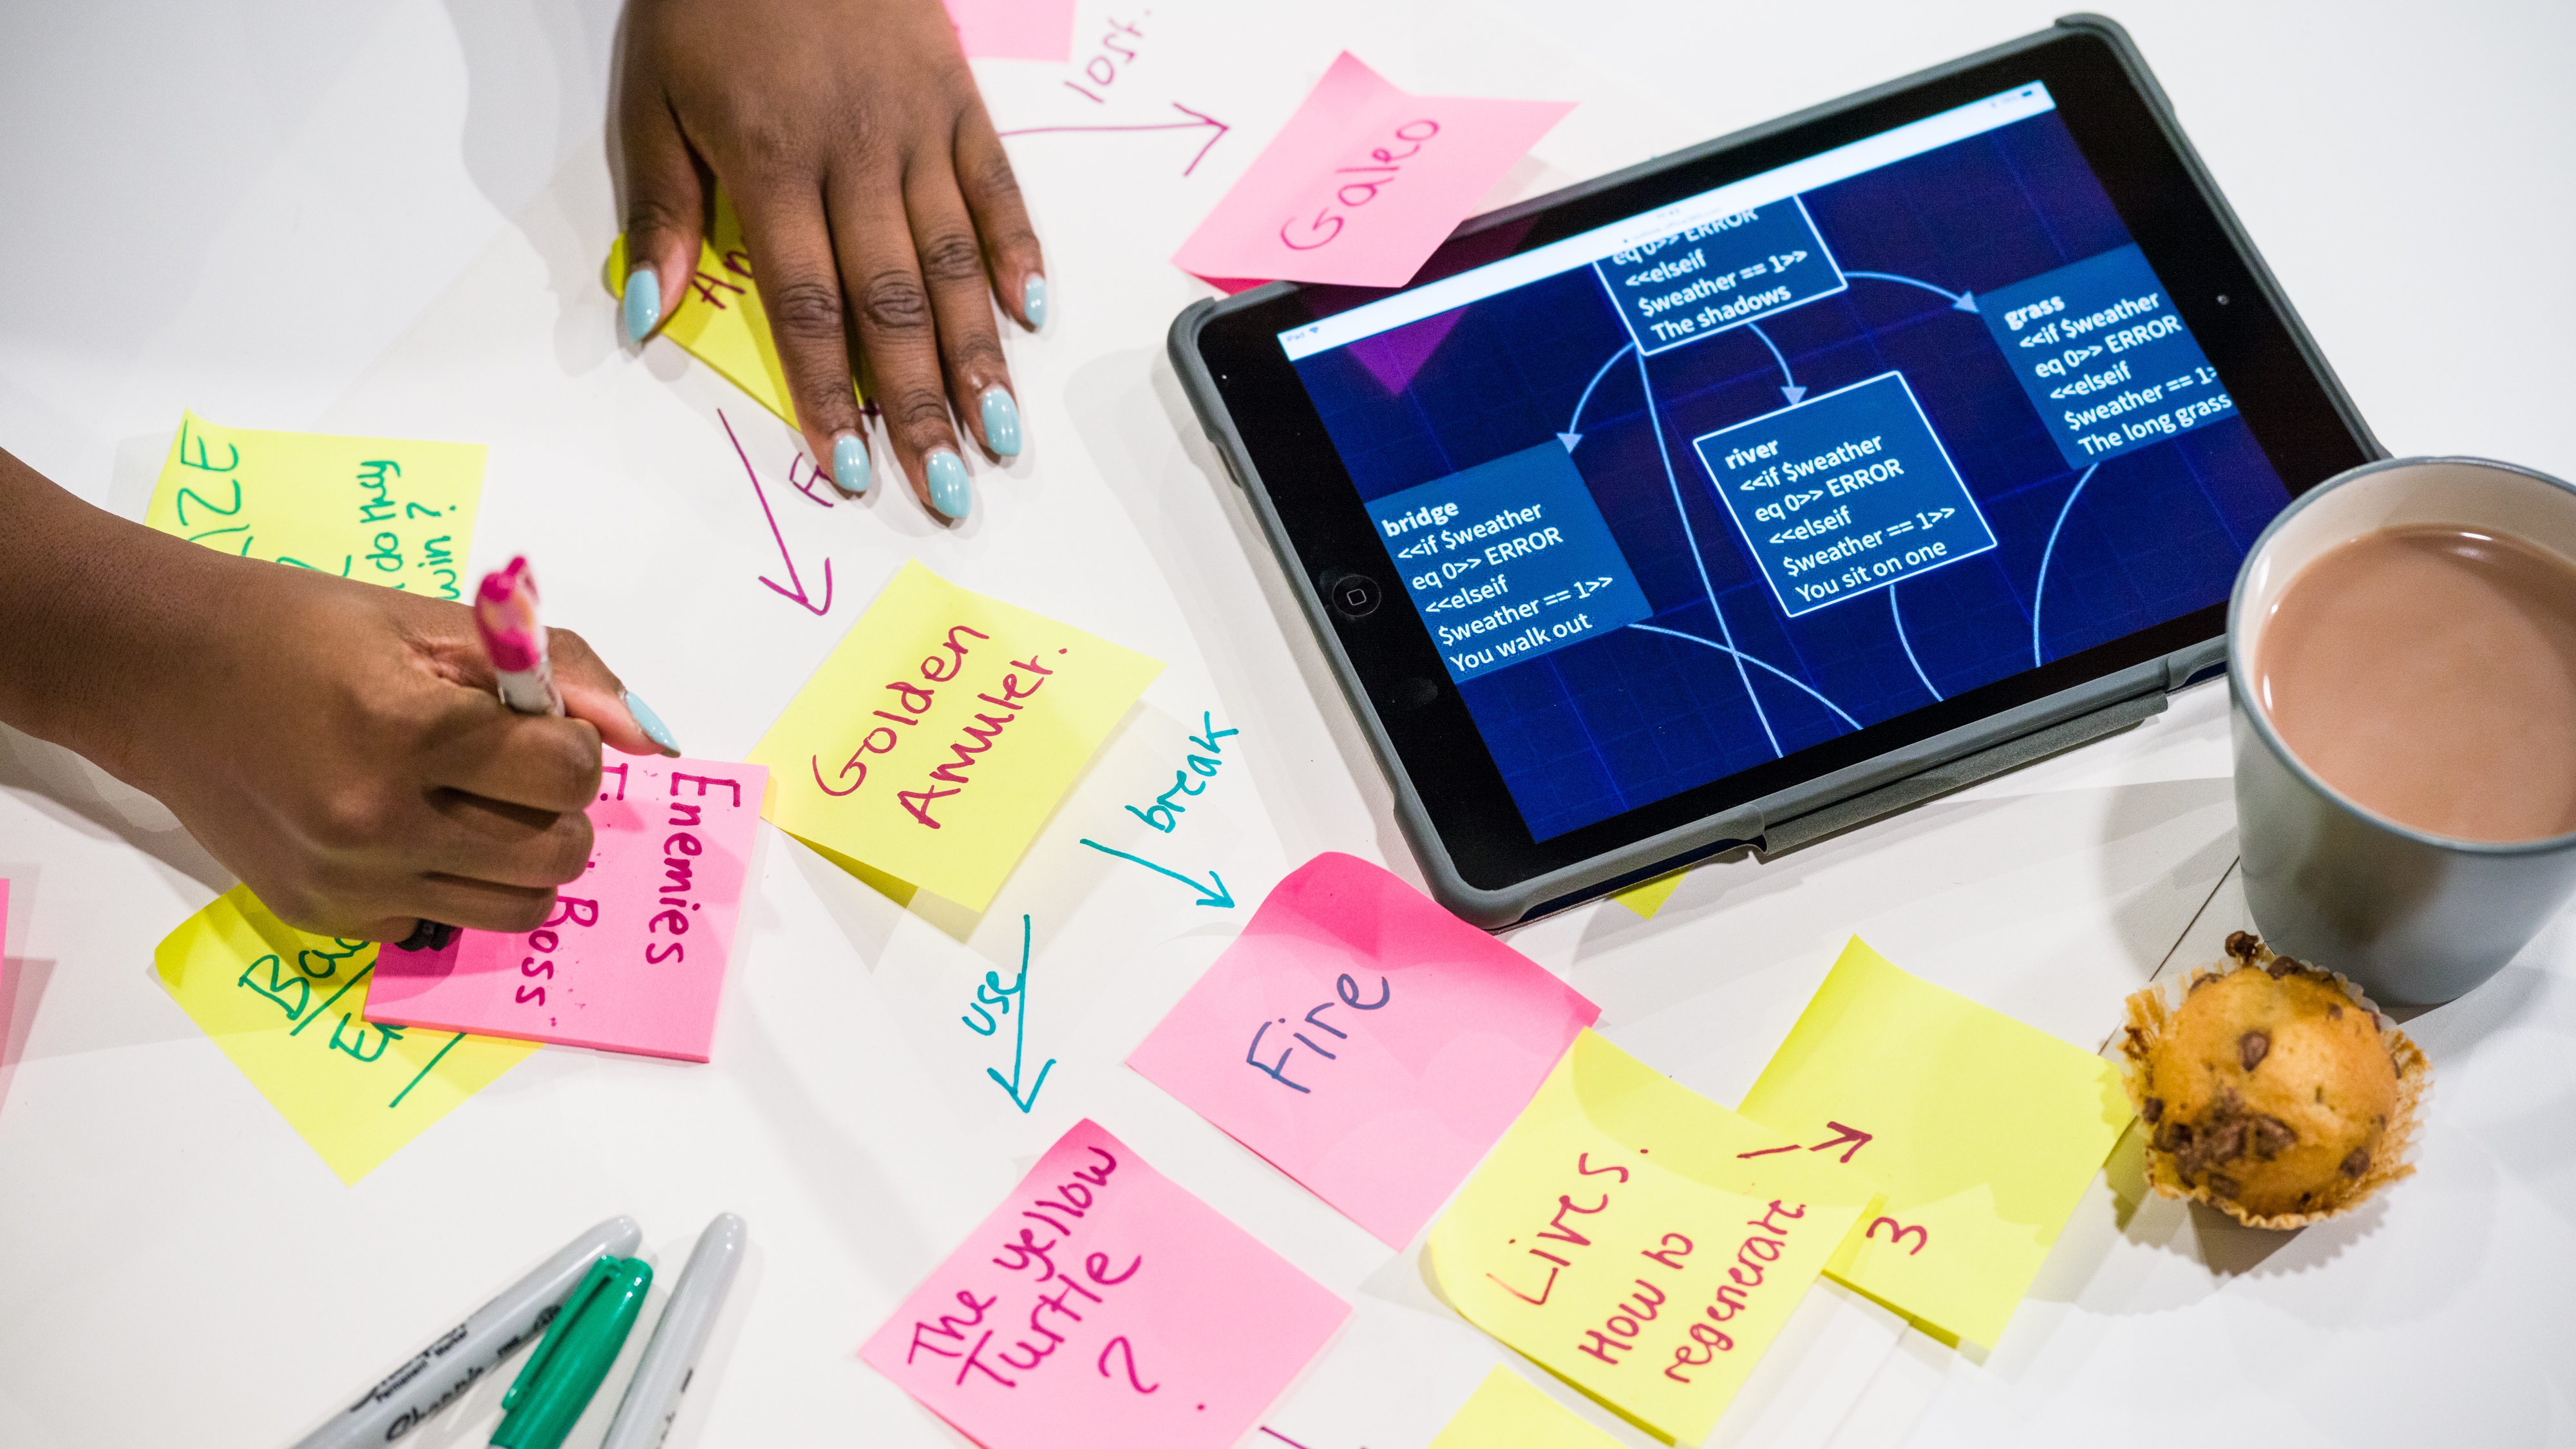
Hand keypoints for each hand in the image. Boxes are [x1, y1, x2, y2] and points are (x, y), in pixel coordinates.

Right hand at [0, 450, 673, 940]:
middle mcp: (376, 823)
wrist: (162, 674)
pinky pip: (444, 921)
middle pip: (558, 855)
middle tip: (510, 768)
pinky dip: (451, 880)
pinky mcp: (325, 920)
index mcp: (406, 731)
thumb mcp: (435, 623)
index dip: (569, 743)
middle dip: (557, 808)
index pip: (569, 773)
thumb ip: (559, 672)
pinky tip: (407, 828)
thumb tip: (650, 739)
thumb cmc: (303, 632)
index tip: (532, 722)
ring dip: (520, 856)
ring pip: (517, 907)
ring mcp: (347, 883)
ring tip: (472, 802)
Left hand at [614, 0, 1044, 522]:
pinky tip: (1030, 317)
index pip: (809, 307)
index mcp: (772, 163)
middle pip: (895, 303)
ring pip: (956, 260)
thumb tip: (642, 318)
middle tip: (948, 489)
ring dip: (980, 357)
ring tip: (1001, 434)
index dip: (832, 394)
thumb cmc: (705, 0)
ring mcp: (918, 126)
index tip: (853, 467)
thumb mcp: (650, 99)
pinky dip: (1018, 251)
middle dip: (922, 405)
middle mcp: (857, 154)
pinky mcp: (959, 97)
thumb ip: (658, 210)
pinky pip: (997, 185)